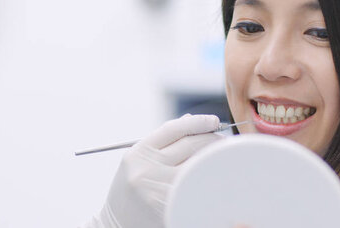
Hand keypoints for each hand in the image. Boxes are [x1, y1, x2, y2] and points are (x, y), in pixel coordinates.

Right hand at [82, 114, 222, 227]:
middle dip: (212, 139)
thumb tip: (191, 120)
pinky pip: (197, 186)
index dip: (198, 121)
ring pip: (199, 165)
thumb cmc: (131, 191)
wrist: (116, 224)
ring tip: (222, 156)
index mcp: (138, 153)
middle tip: (223, 140)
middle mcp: (147, 170)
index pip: (174, 129)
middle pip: (191, 145)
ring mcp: (160, 190)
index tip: (214, 121)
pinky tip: (215, 176)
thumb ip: (163, 141)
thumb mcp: (139, 160)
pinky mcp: (171, 207)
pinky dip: (209, 178)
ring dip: (215, 158)